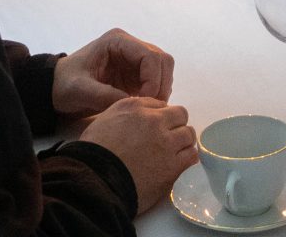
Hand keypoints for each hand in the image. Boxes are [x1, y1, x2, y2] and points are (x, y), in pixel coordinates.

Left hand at [54, 28, 176, 113]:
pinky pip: (156, 81)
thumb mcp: (80, 90)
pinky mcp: (135, 74)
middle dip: (160, 85)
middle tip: (149, 108)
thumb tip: (134, 104)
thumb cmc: (64, 85)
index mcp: (117, 41)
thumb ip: (105, 95)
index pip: (150, 55)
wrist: (55, 90)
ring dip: (160, 90)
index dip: (153, 79)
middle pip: (162, 61)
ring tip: (145, 109)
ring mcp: (133, 59)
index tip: (142, 102)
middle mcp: (129, 46)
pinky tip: (142, 107)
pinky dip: (155, 94)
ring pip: (163, 71)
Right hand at [77, 96, 196, 214]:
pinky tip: (179, 164)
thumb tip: (140, 117)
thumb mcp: (104, 121)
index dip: (160, 116)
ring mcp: (166, 142)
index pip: (160, 104)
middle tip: (168, 139)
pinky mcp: (174, 165)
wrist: (96, 180)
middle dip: (176, 125)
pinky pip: (191, 155)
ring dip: (183, 142)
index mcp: (135, 107)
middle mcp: (154, 120)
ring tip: (174, 153)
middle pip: (180, 115)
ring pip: (188, 134)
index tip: (156, 127)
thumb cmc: (93, 152)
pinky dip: (187, 158)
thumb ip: (125, 114)